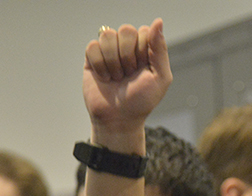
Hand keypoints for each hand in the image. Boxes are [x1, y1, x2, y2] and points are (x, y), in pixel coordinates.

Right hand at [83, 19, 171, 133]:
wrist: (119, 118)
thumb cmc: (142, 100)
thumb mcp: (160, 77)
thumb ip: (160, 49)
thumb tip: (158, 21)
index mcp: (146, 49)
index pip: (144, 32)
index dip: (143, 51)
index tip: (143, 69)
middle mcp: (128, 46)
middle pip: (126, 30)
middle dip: (128, 56)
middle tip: (129, 74)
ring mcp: (109, 50)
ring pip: (107, 36)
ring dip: (113, 62)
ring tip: (117, 77)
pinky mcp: (92, 57)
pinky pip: (92, 46)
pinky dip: (99, 65)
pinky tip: (104, 78)